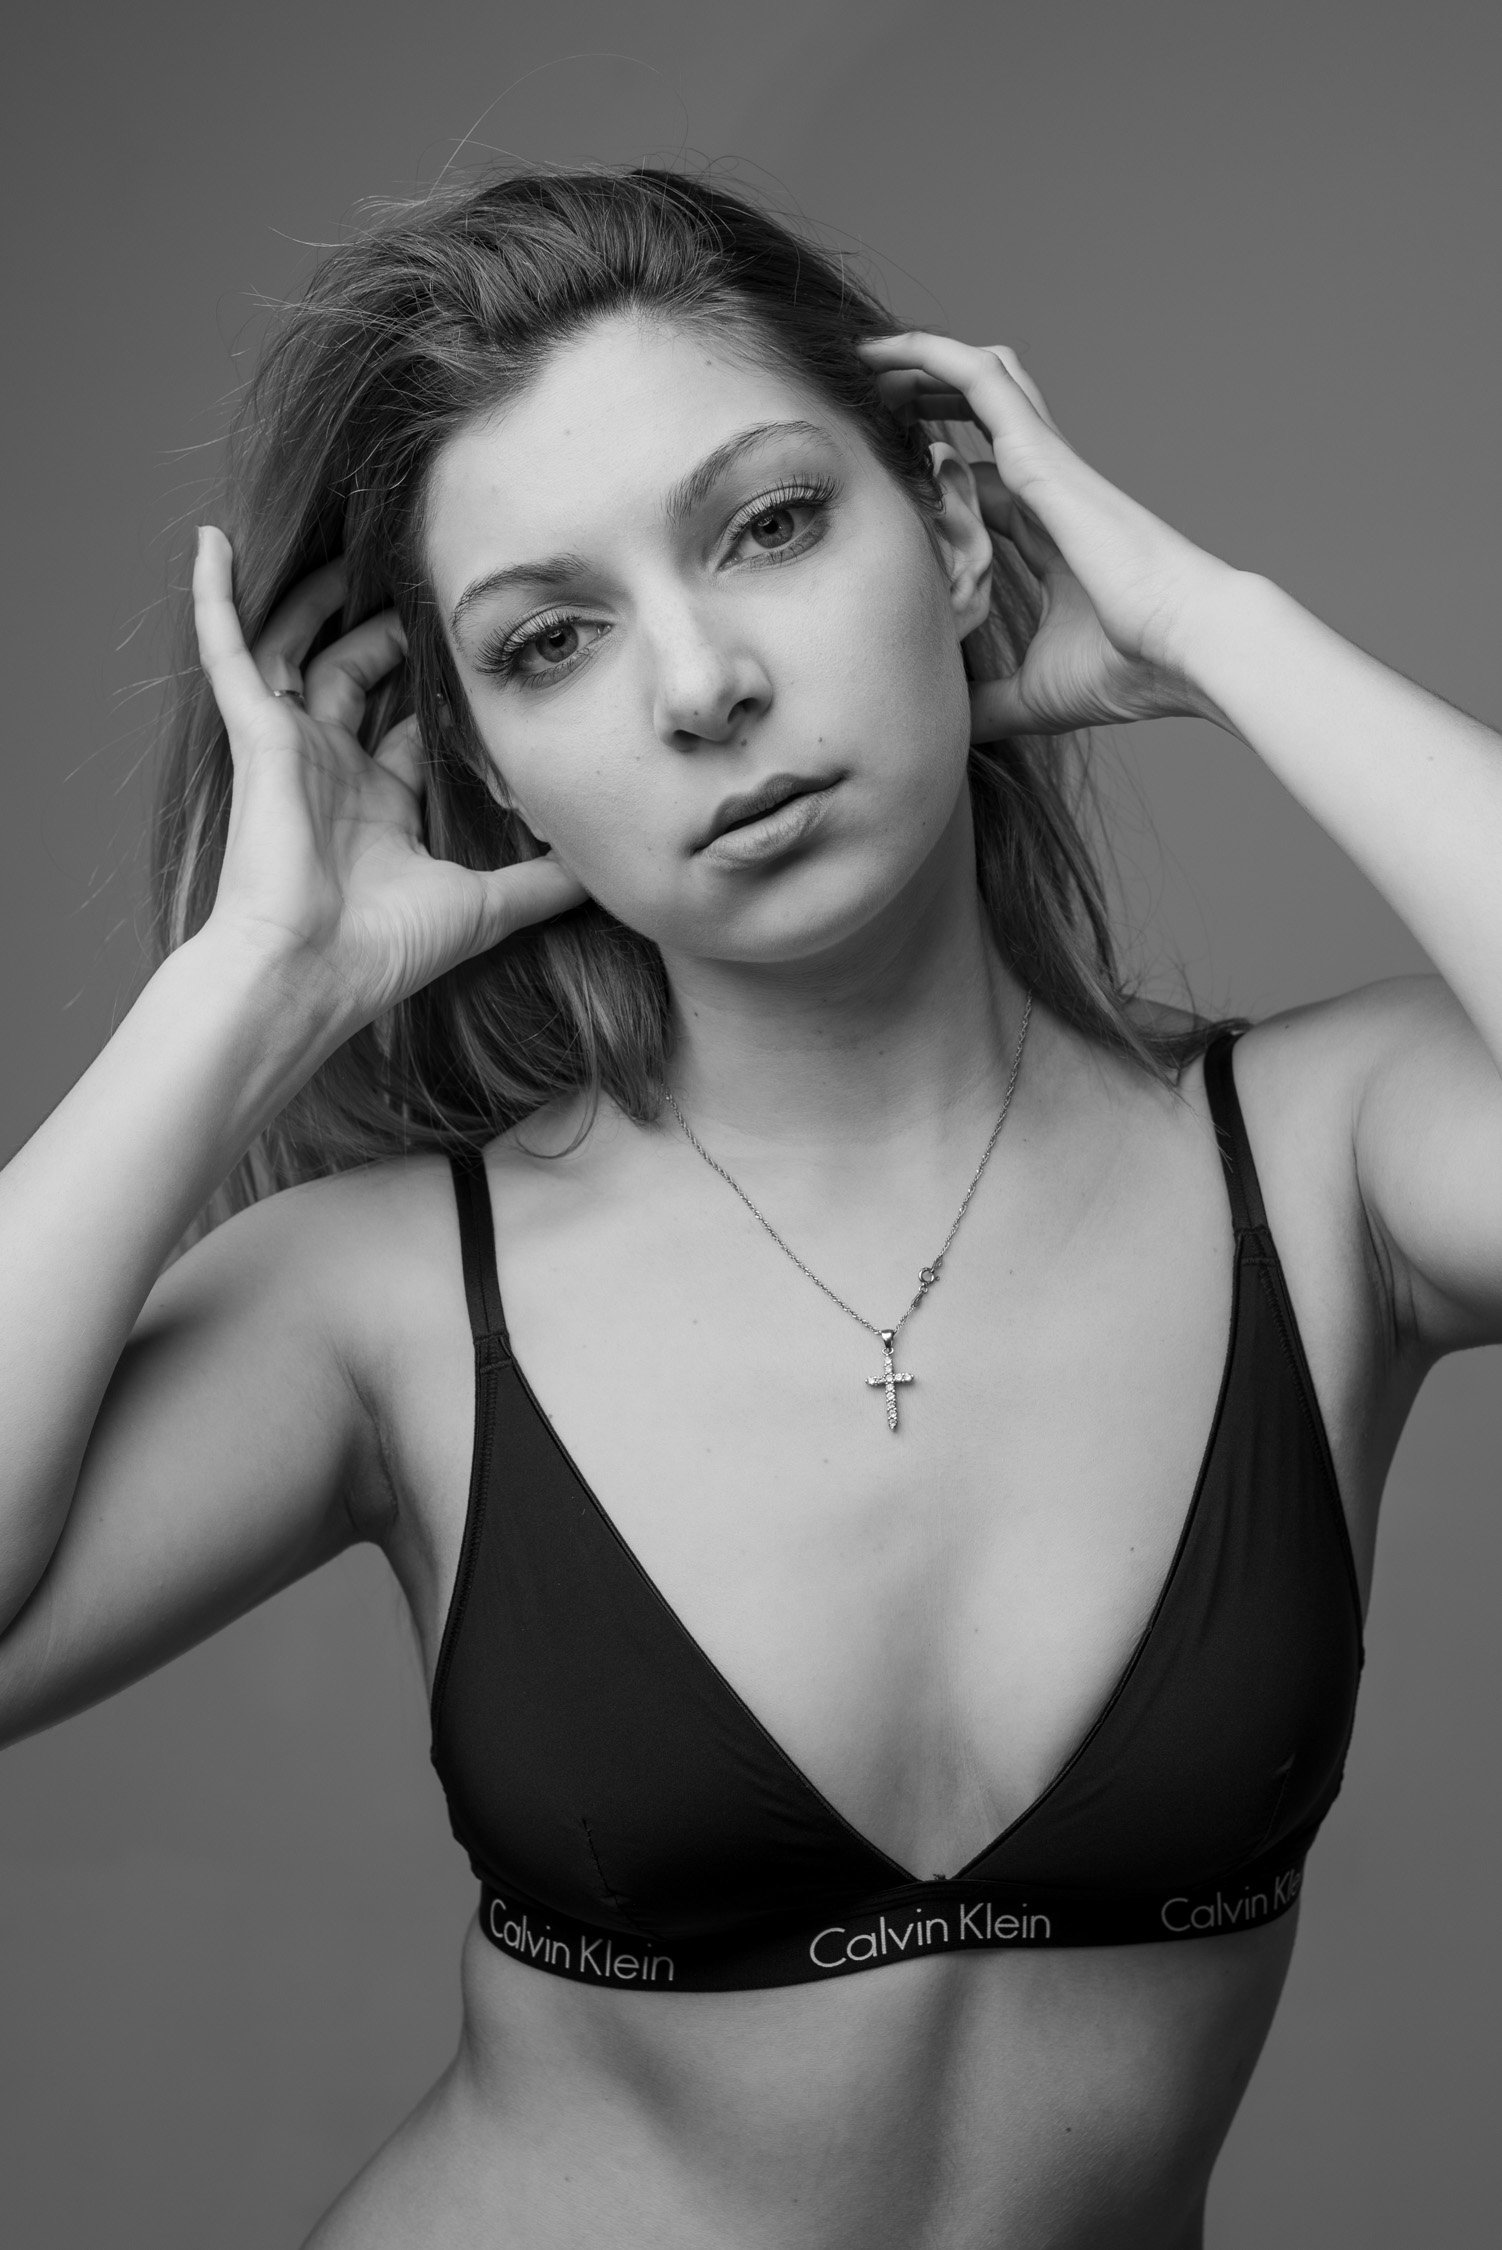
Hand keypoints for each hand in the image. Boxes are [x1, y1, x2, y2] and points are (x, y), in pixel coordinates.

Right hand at [192, 530, 586, 1024]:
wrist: (306, 974)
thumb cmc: (382, 950)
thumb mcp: (484, 905)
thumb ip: (541, 882)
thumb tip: (605, 872)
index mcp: (379, 804)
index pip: (413, 726)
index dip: (442, 686)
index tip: (479, 645)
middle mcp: (332, 768)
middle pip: (357, 674)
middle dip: (386, 627)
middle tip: (421, 575)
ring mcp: (290, 748)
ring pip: (300, 648)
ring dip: (317, 598)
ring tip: (345, 543)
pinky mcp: (255, 736)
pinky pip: (227, 651)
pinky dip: (216, 598)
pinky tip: (213, 541)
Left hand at [860, 334, 1233, 739]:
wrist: (1187, 648)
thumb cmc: (1132, 671)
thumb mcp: (1034, 695)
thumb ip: (986, 703)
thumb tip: (944, 728)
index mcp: (1049, 537)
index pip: (983, 488)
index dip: (937, 477)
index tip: (886, 479)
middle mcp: (1048, 490)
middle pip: (984, 418)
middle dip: (928, 401)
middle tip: (868, 401)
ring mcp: (1047, 465)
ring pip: (982, 380)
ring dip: (925, 363)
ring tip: (867, 361)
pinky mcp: (1042, 454)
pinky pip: (981, 381)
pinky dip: (933, 355)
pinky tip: (888, 350)